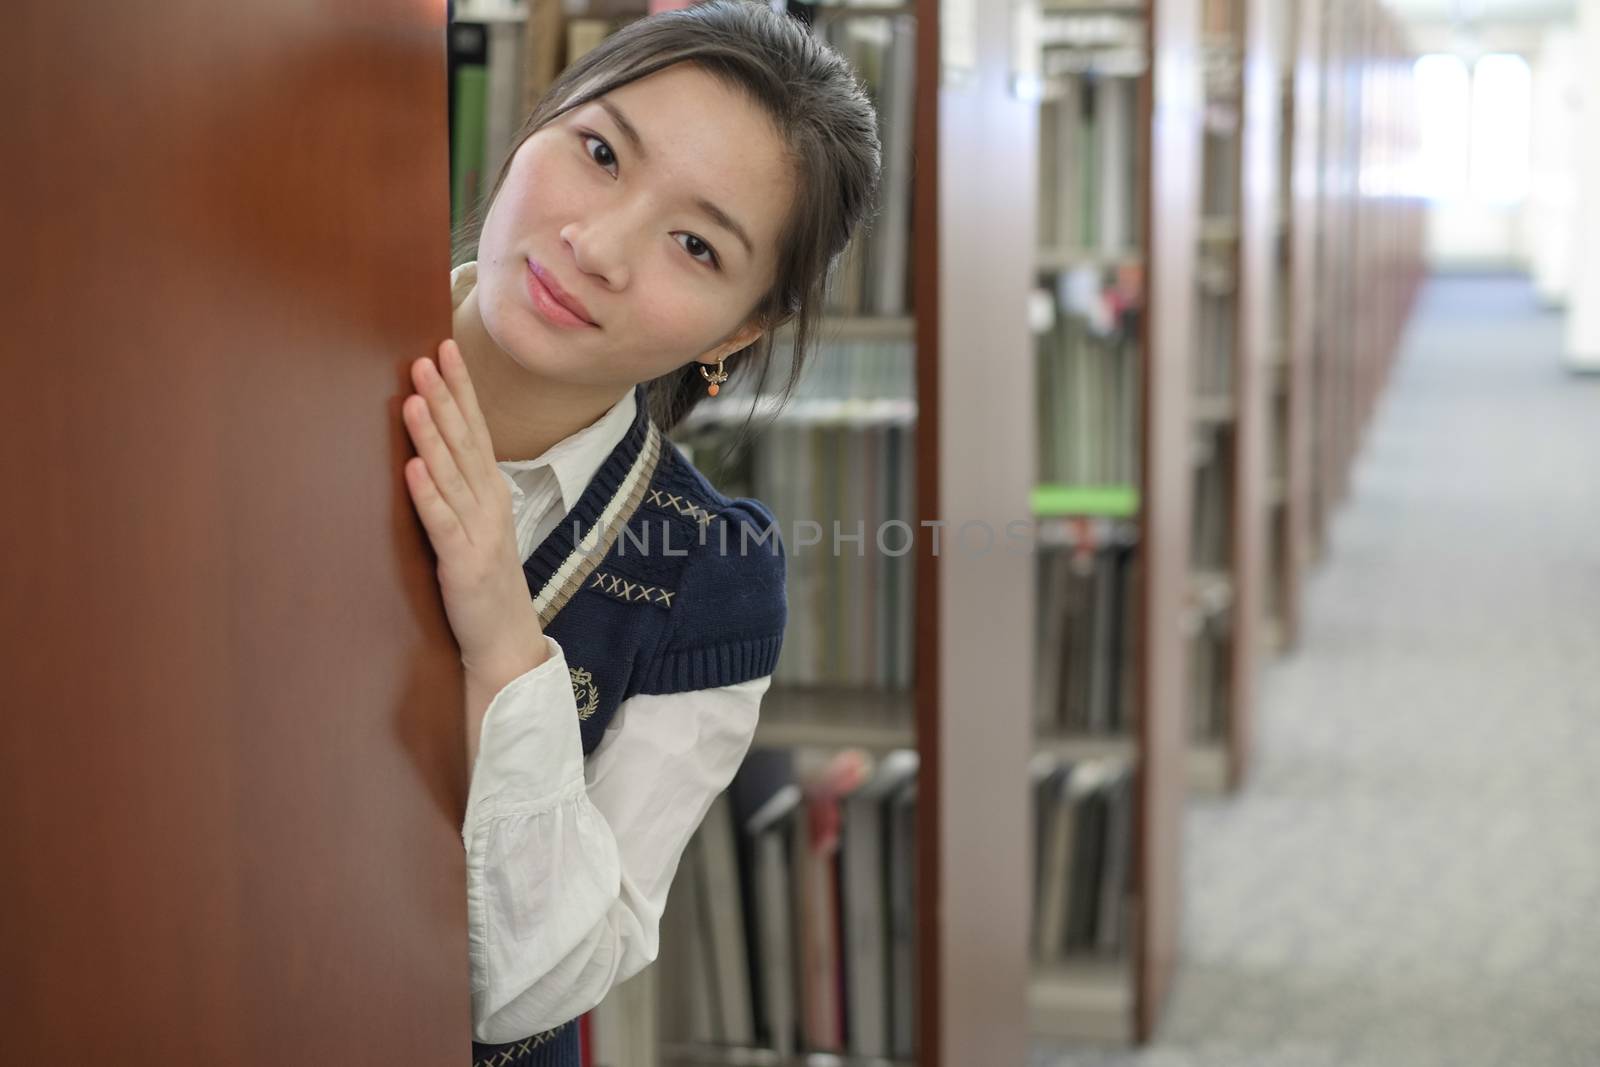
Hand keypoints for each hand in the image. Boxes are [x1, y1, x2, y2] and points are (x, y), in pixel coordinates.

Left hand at [402, 339, 545, 682]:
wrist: (506, 642)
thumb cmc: (487, 584)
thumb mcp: (478, 527)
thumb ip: (460, 490)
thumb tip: (431, 451)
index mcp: (492, 492)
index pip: (475, 428)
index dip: (460, 389)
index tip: (445, 348)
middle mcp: (490, 504)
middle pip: (465, 441)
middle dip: (446, 397)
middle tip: (426, 356)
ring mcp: (478, 532)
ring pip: (452, 474)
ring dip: (432, 434)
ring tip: (415, 398)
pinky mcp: (462, 563)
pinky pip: (441, 522)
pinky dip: (427, 494)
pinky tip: (412, 467)